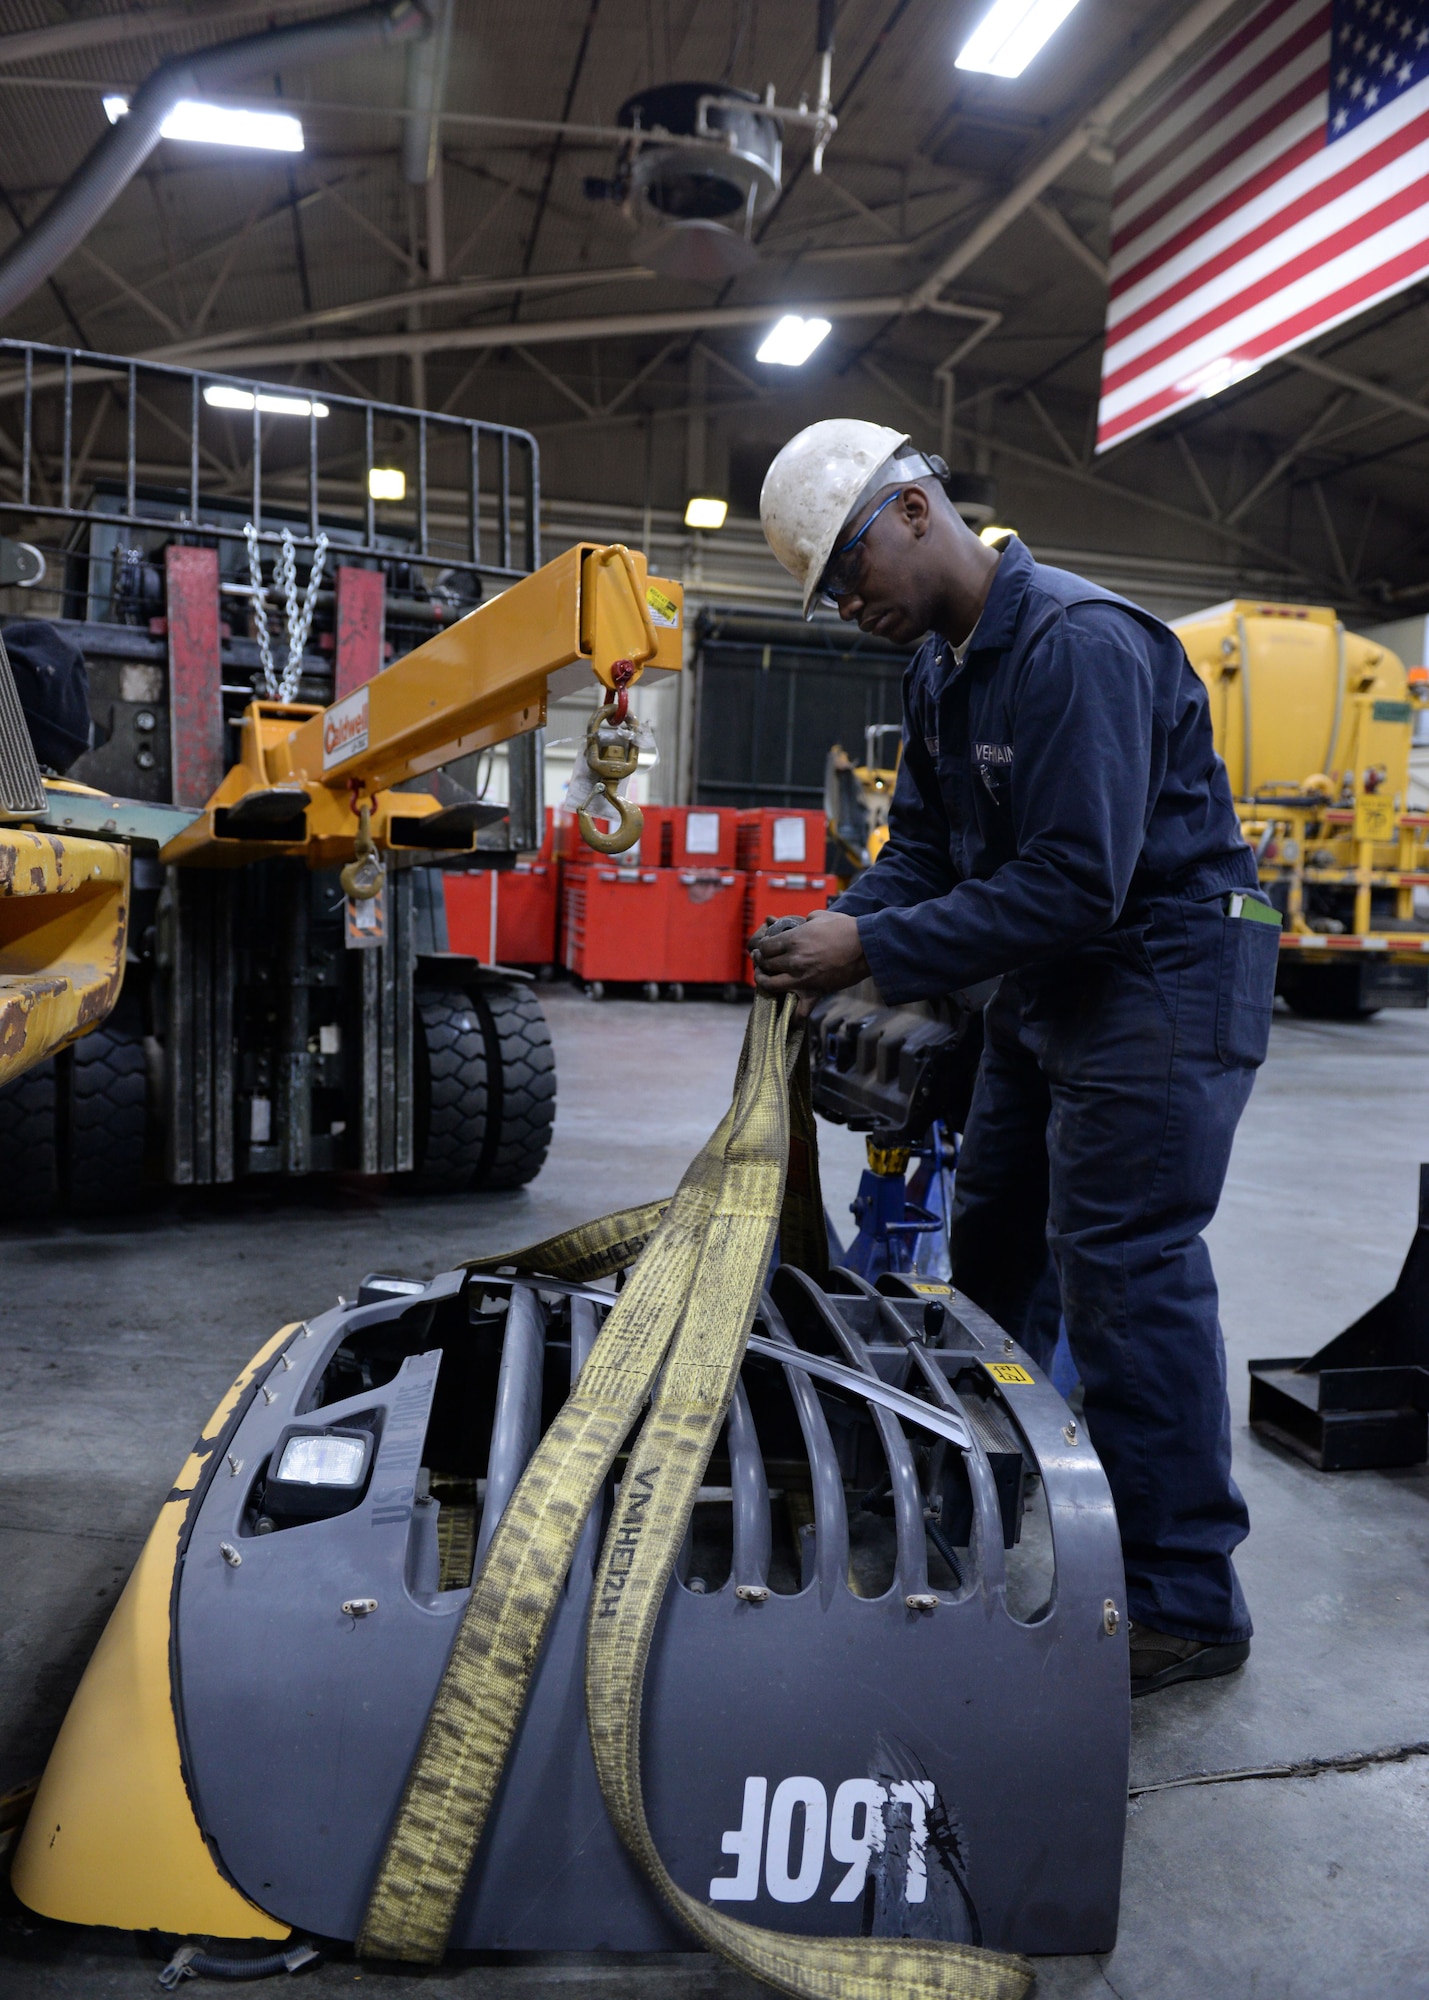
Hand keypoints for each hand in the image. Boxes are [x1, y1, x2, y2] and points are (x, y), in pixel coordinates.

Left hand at [749, 910, 868, 1014]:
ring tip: (764, 979)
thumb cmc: (845, 928)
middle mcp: (793, 959)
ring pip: (771, 985)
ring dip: (763, 982)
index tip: (763, 949)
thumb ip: (805, 920)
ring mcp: (802, 977)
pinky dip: (793, 1015)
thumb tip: (802, 921)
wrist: (866, 947)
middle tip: (761, 962)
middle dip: (760, 962)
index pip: (765, 947)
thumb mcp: (821, 916)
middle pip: (765, 964)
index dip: (762, 948)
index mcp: (793, 940)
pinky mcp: (814, 991)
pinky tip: (788, 1014)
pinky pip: (800, 1010)